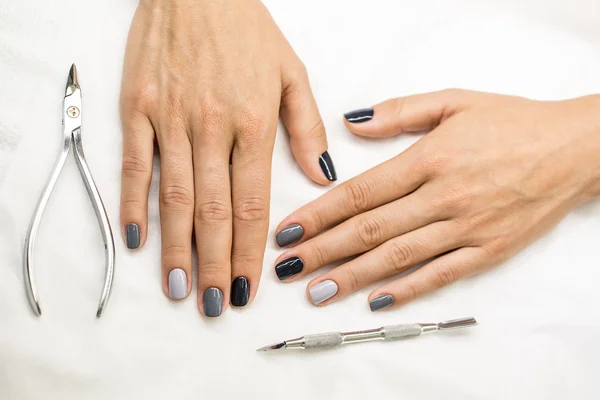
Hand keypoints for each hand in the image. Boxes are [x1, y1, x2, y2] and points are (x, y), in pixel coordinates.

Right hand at [119, 0, 335, 315]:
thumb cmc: (246, 29)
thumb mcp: (291, 72)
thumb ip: (306, 129)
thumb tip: (322, 177)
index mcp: (253, 123)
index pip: (253, 203)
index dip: (250, 252)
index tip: (248, 287)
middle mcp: (211, 127)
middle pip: (214, 212)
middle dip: (215, 265)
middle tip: (214, 305)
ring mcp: (170, 119)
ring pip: (174, 197)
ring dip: (177, 248)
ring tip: (180, 289)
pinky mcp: (138, 108)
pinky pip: (133, 165)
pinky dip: (132, 204)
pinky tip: (137, 239)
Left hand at [273, 90, 599, 310]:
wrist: (574, 149)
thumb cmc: (512, 122)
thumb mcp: (455, 101)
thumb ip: (400, 112)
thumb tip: (351, 125)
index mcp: (429, 159)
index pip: (360, 193)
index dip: (318, 215)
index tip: (289, 231)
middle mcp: (443, 197)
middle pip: (369, 230)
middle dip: (322, 251)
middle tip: (287, 268)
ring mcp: (466, 228)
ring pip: (397, 257)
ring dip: (351, 277)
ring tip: (317, 291)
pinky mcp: (488, 251)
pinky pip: (440, 275)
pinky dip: (406, 290)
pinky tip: (375, 301)